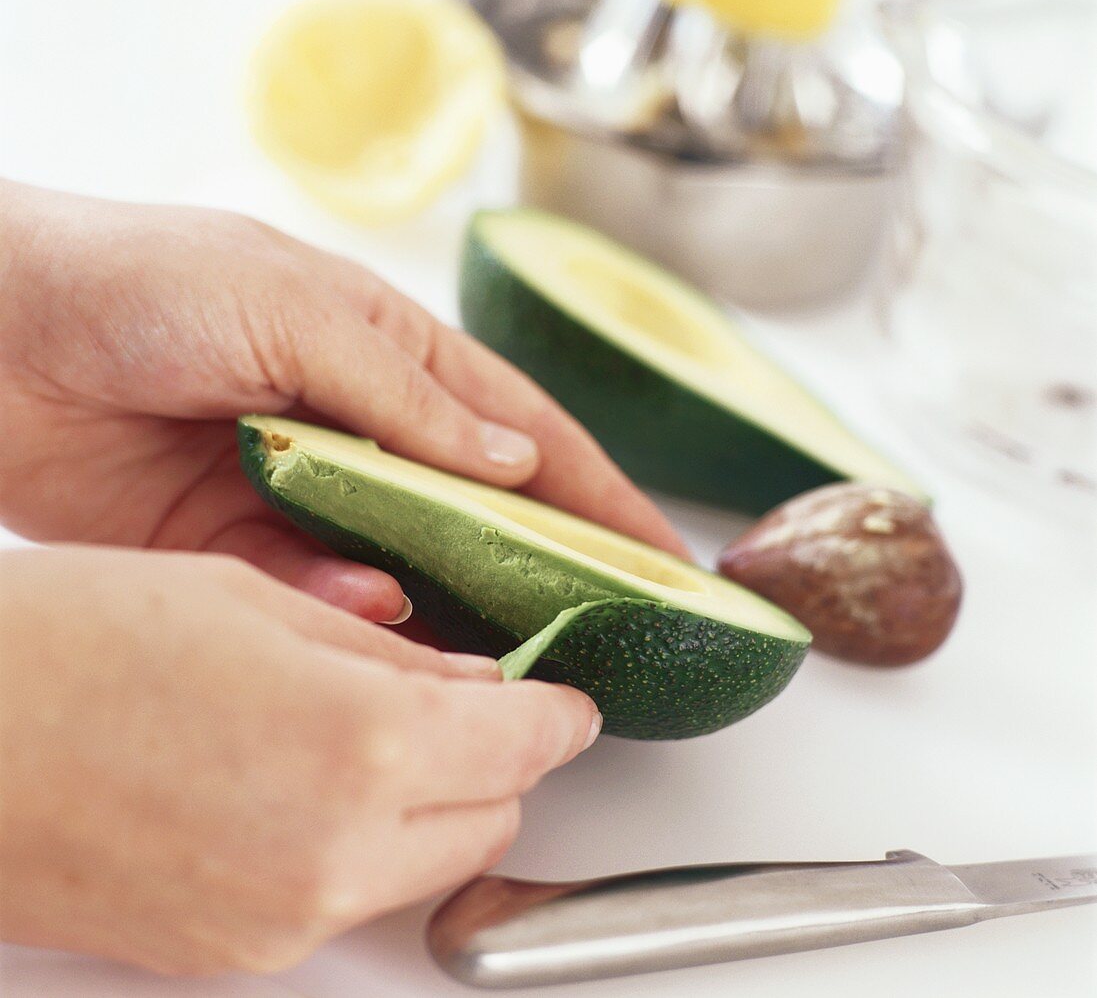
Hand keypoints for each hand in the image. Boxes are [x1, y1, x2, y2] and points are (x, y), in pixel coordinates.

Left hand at [0, 180, 686, 622]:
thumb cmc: (143, 283)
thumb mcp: (296, 311)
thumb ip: (407, 396)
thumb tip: (516, 460)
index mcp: (393, 357)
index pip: (524, 433)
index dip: (598, 496)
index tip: (664, 562)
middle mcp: (362, 430)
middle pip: (477, 515)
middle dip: (538, 571)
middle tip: (596, 633)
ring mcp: (303, 494)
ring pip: (405, 568)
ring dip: (443, 605)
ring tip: (493, 651)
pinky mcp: (238, 547)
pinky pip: (316, 596)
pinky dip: (343, 610)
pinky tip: (361, 615)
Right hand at [0, 546, 600, 974]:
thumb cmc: (75, 643)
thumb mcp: (260, 604)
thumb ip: (390, 655)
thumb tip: (472, 682)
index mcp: (357, 742)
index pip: (524, 742)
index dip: (559, 712)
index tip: (569, 698)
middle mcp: (333, 853)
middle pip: (492, 816)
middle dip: (502, 757)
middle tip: (471, 700)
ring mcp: (282, 919)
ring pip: (429, 863)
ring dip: (439, 803)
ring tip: (381, 730)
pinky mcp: (234, 952)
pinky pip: (351, 899)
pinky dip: (369, 842)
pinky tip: (314, 779)